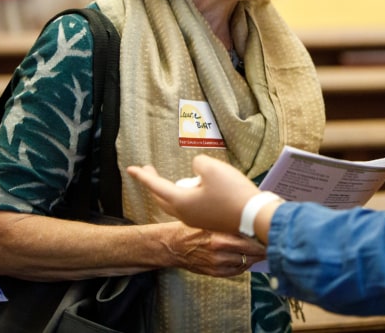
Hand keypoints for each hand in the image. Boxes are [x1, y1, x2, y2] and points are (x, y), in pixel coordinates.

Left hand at [127, 155, 260, 234]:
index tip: (130, 169)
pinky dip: (186, 196)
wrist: (254, 217)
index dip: (143, 175)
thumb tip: (197, 169)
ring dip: (172, 190)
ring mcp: (196, 220)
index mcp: (180, 201)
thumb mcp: (213, 168)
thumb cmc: (232, 192)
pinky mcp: (208, 221)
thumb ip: (198, 163)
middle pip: (162, 198)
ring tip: (178, 178)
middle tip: (149, 170)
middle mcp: (184, 213)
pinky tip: (197, 189)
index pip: (156, 186)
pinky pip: (190, 207)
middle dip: (154, 184)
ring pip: (176, 204)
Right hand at [162, 222, 266, 277]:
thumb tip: (253, 219)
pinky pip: (237, 270)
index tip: (271, 232)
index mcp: (219, 234)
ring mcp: (217, 263)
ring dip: (256, 256)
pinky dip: (244, 264)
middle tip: (271, 241)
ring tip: (263, 249)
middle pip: (251, 251)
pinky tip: (248, 257)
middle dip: (263, 247)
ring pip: (246, 262)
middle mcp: (219, 250)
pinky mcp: (215, 272)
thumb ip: (230, 221)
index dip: (262, 236)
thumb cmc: (192, 227)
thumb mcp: (210, 218)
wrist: (172, 245)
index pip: (249, 237)